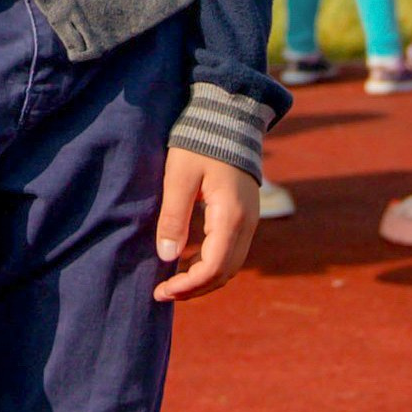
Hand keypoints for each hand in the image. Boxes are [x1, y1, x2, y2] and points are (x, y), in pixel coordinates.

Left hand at [154, 152, 259, 301]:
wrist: (228, 118)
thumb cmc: (200, 143)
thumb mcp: (179, 177)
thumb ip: (173, 217)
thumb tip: (166, 256)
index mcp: (231, 217)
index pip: (213, 268)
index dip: (187, 286)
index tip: (161, 290)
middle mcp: (247, 224)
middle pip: (224, 273)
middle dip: (194, 289)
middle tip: (163, 293)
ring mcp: (250, 221)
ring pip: (230, 266)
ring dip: (203, 279)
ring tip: (173, 283)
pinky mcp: (245, 216)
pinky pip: (231, 252)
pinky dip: (211, 265)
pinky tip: (188, 263)